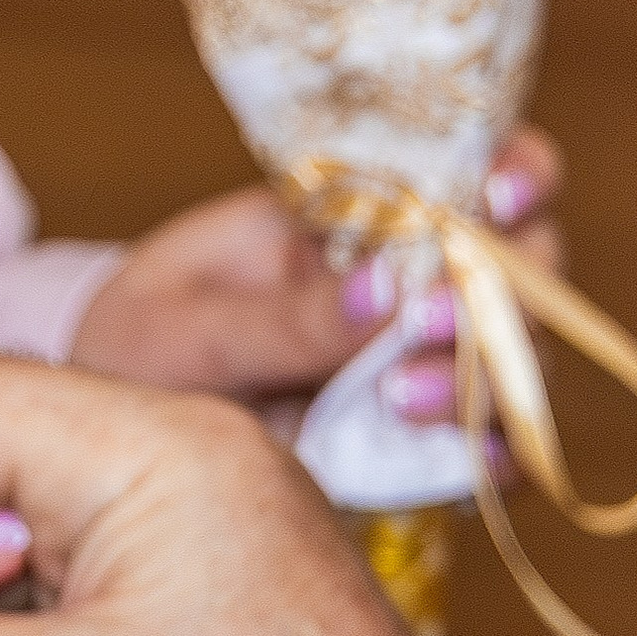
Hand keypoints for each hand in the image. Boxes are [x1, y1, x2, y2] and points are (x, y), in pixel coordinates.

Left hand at [68, 130, 562, 427]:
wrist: (112, 450)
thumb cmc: (137, 352)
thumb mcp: (182, 325)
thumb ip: (280, 316)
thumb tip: (388, 290)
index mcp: (355, 214)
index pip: (467, 167)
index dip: (515, 171)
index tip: (498, 194)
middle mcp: (408, 283)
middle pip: (524, 266)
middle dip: (499, 292)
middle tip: (424, 324)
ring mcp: (418, 367)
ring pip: (517, 360)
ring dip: (485, 379)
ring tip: (399, 402)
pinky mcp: (415, 448)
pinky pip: (487, 451)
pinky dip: (492, 458)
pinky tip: (463, 468)